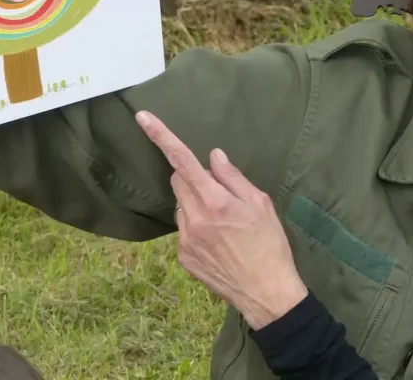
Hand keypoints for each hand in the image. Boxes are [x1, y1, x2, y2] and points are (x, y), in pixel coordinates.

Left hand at [136, 110, 308, 329]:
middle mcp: (194, 219)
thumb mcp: (260, 204)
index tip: (142, 118)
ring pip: (180, 205)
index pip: (182, 161)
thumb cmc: (270, 245)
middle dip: (192, 177)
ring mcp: (185, 240)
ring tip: (222, 222)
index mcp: (215, 202)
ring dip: (194, 203)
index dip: (160, 136)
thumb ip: (233, 177)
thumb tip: (213, 156)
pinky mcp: (183, 257)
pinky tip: (217, 240)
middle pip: (178, 181)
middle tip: (218, 191)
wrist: (266, 294)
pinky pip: (182, 228)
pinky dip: (195, 225)